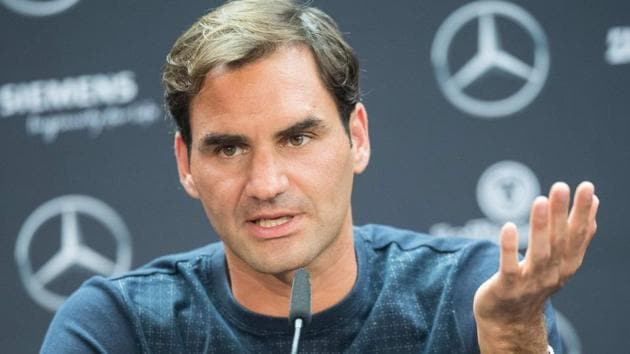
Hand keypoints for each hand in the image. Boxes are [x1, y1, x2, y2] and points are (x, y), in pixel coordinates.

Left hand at [473, 181, 598, 352]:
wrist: (510, 320)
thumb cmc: (533, 282)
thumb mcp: (559, 260)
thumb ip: (575, 235)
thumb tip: (593, 202)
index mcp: (567, 264)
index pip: (578, 236)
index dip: (583, 213)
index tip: (587, 188)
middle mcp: (552, 273)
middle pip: (559, 241)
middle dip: (561, 213)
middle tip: (562, 186)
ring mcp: (530, 282)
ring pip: (538, 253)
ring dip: (540, 226)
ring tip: (539, 200)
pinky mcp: (506, 287)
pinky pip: (509, 266)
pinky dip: (509, 247)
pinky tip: (507, 226)